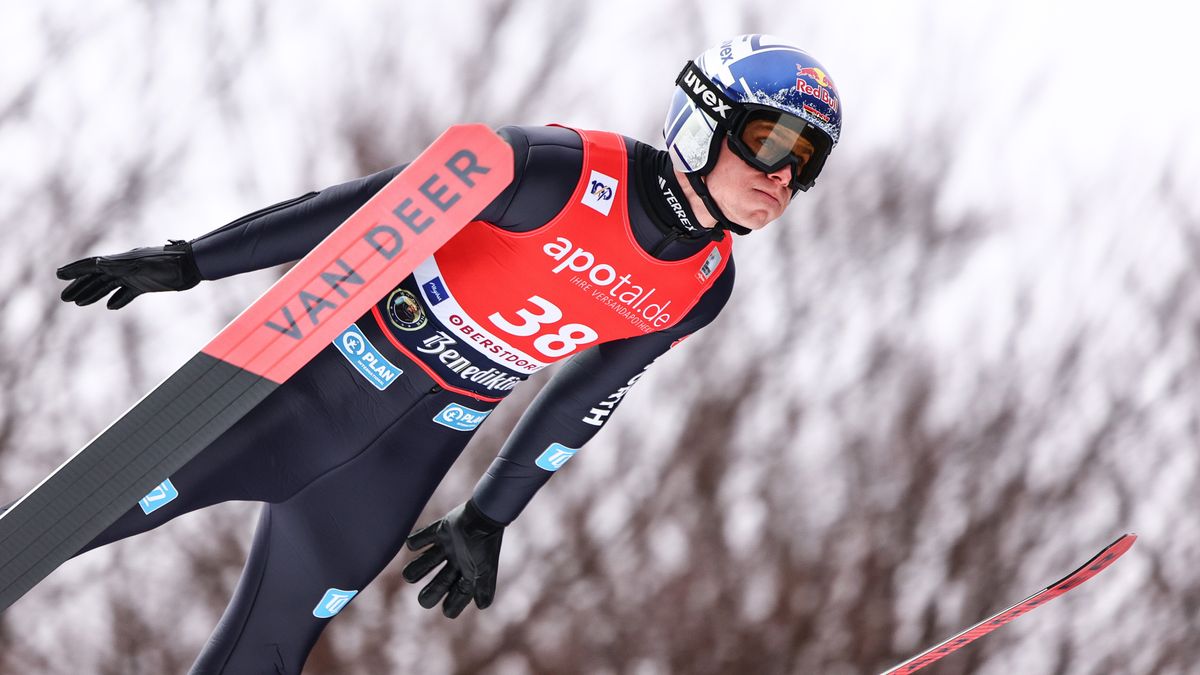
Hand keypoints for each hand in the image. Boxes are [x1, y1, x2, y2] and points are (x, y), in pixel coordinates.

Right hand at [57, 239, 201, 308]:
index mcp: (120, 261)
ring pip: (108, 286)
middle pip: (96, 277)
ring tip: (78, 303)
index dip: (75, 270)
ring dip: (93, 293)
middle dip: (79, 286)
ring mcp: (134, 276)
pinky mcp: (145, 285)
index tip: (58, 274)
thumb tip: (97, 264)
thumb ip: (120, 265)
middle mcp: (124, 267)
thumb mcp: (142, 265)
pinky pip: (127, 293)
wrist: (192, 266)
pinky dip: (117, 299)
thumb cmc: (168, 263)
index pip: (92, 266)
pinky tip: (110, 306)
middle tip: (63, 297)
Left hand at [402, 500, 503, 618]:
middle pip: (440, 583)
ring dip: (416, 569)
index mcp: (469, 572)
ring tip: (408, 576)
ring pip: (426, 562)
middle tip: (422, 600)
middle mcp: (457, 561)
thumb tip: (482, 606)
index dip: (453, 604)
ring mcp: (447, 546)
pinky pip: (421, 537)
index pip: (459, 594)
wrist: (483, 516)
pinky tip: (412, 545)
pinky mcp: (440, 530)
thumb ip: (484, 588)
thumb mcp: (486, 570)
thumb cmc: (484, 545)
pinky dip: (414, 541)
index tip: (446, 611)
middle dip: (430, 593)